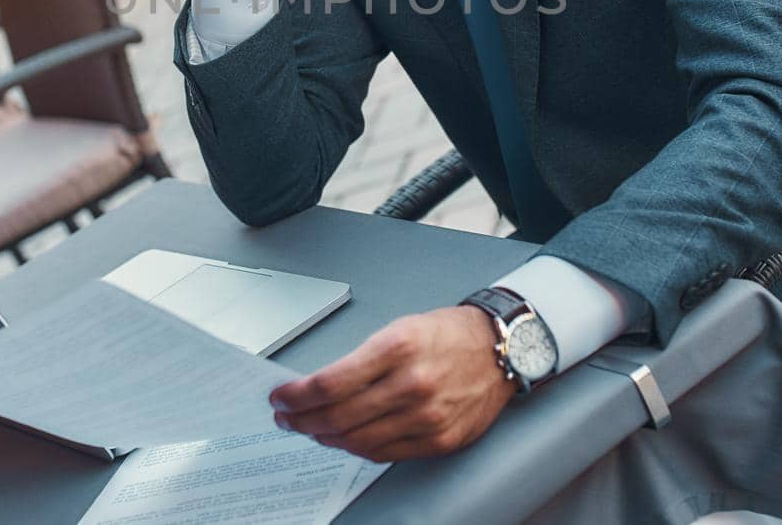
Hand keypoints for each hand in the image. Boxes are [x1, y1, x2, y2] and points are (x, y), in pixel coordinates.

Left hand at [269, 306, 516, 461]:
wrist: (500, 349)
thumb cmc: (448, 334)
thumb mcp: (399, 329)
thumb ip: (361, 361)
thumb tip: (319, 387)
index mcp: (397, 347)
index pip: (330, 382)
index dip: (297, 395)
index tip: (281, 396)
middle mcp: (412, 384)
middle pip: (338, 416)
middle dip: (302, 419)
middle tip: (287, 416)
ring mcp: (427, 417)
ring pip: (358, 440)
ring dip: (324, 438)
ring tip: (310, 429)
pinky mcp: (439, 440)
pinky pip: (384, 454)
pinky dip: (357, 449)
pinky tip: (344, 439)